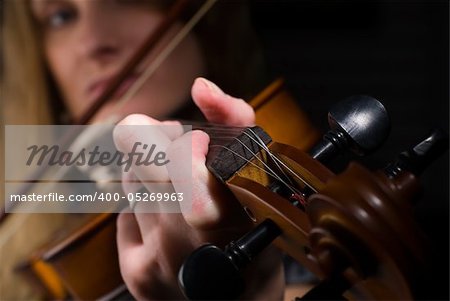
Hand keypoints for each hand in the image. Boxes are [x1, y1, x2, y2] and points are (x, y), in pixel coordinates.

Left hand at [114, 78, 283, 299]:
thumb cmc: (262, 244)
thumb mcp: (265, 184)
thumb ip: (237, 125)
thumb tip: (202, 88)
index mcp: (219, 209)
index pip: (165, 145)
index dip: (181, 136)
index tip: (202, 144)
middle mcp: (179, 235)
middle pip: (135, 150)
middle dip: (159, 139)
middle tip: (185, 151)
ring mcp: (151, 257)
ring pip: (129, 177)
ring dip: (153, 170)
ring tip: (183, 188)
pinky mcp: (133, 271)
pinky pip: (125, 211)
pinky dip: (145, 201)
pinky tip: (170, 216)